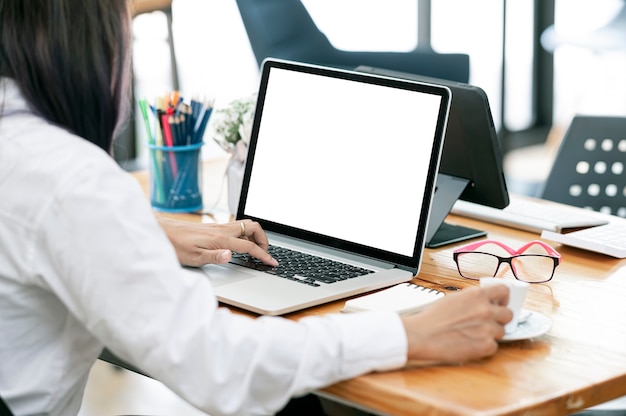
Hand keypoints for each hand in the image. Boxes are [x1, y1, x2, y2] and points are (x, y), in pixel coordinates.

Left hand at [157, 217, 277, 266]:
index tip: (272, 262)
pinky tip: (240, 244)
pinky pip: (237, 227)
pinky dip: (246, 235)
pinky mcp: (214, 227)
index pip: (249, 247)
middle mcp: (222, 230)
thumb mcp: (193, 257)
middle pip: (253, 228)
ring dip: (256, 236)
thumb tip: (230, 255)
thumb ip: (214, 257)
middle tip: (265, 253)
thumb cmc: (175, 245)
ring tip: (256, 249)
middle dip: (264, 240)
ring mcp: (219, 227)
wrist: (162, 232)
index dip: (263, 255)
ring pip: (246, 225)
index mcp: (221, 239)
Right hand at [401, 284, 511, 363]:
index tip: (500, 303)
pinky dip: (484, 346)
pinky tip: (470, 343)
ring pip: (501, 331)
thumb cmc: (433, 318)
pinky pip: (494, 346)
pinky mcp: (485, 346)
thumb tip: (485, 301)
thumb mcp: (454, 298)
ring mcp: (487, 329)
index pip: (504, 291)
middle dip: (499, 318)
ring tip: (473, 334)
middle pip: (508, 314)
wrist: (422, 335)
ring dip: (490, 333)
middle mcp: (485, 310)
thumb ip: (473, 299)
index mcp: (477, 295)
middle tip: (488, 322)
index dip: (503, 298)